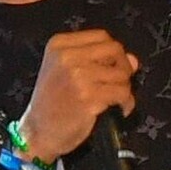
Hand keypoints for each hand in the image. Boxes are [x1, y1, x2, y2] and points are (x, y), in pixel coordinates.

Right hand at [19, 30, 138, 164]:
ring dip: (125, 87)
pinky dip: (126, 102)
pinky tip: (120, 109)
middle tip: (121, 82)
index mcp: (59, 46)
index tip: (116, 65)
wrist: (38, 133)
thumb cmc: (50, 106)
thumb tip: (132, 60)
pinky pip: (122, 93)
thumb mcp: (64, 73)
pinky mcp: (89, 97)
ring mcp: (78, 76)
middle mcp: (67, 57)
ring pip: (121, 73)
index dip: (115, 52)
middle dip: (123, 66)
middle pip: (114, 49)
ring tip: (117, 99)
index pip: (101, 37)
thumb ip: (96, 61)